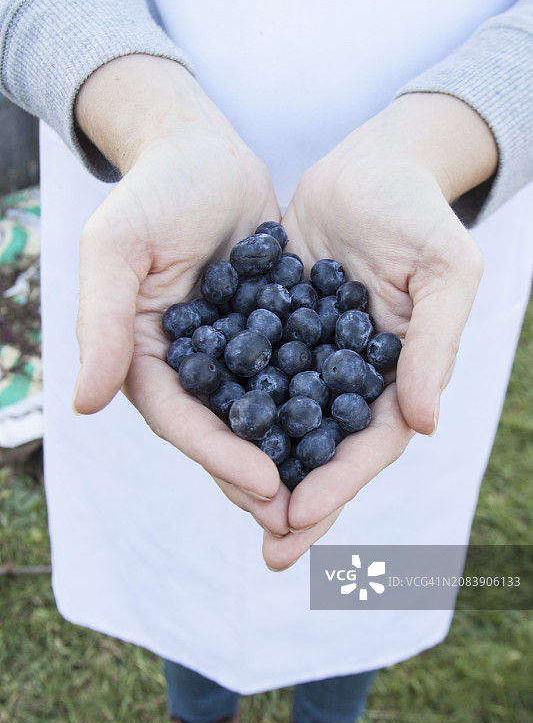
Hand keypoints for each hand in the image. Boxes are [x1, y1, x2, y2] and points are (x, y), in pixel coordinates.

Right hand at [73, 55, 289, 534]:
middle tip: (303, 521)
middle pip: (224, 435)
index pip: (183, 422)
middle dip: (260, 479)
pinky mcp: (270, 335)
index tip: (266, 486)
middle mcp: (190, 368)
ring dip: (295, 458)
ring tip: (332, 495)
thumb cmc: (152, 194)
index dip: (221, 458)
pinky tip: (355, 429)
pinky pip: (297, 376)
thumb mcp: (117, 248)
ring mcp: (232, 355)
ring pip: (264, 417)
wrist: (201, 154)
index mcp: (147, 360)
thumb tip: (85, 404)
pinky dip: (320, 406)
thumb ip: (102, 323)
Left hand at [263, 93, 497, 567]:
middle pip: (326, 453)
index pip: (371, 446)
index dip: (341, 487)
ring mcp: (311, 360)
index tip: (302, 523)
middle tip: (270, 555)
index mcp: (399, 376)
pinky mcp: (274, 333)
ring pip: (284, 428)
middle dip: (300, 504)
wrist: (368, 167)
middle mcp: (353, 379)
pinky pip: (251, 380)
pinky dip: (232, 412)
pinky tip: (205, 439)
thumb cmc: (417, 214)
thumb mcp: (443, 271)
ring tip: (233, 513)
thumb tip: (426, 426)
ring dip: (261, 472)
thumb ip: (433, 345)